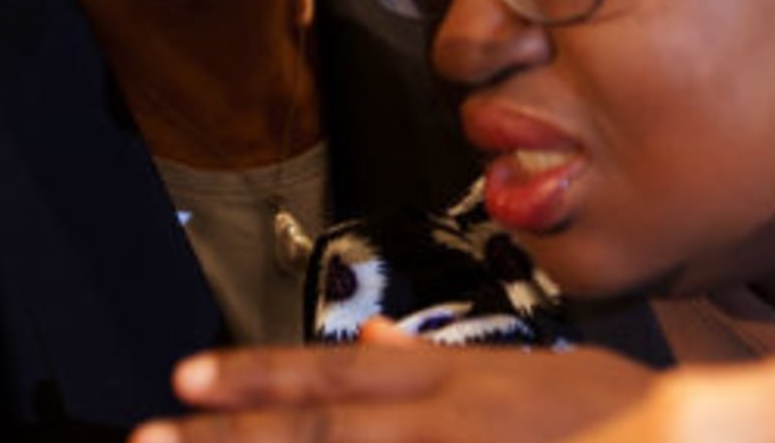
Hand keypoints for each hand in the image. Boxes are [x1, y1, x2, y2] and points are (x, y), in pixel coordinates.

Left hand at [131, 323, 653, 442]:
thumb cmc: (624, 418)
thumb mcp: (533, 369)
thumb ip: (441, 359)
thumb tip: (373, 341)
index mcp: (452, 377)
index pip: (332, 372)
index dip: (255, 375)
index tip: (188, 375)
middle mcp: (441, 421)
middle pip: (314, 426)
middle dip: (225, 432)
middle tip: (150, 433)